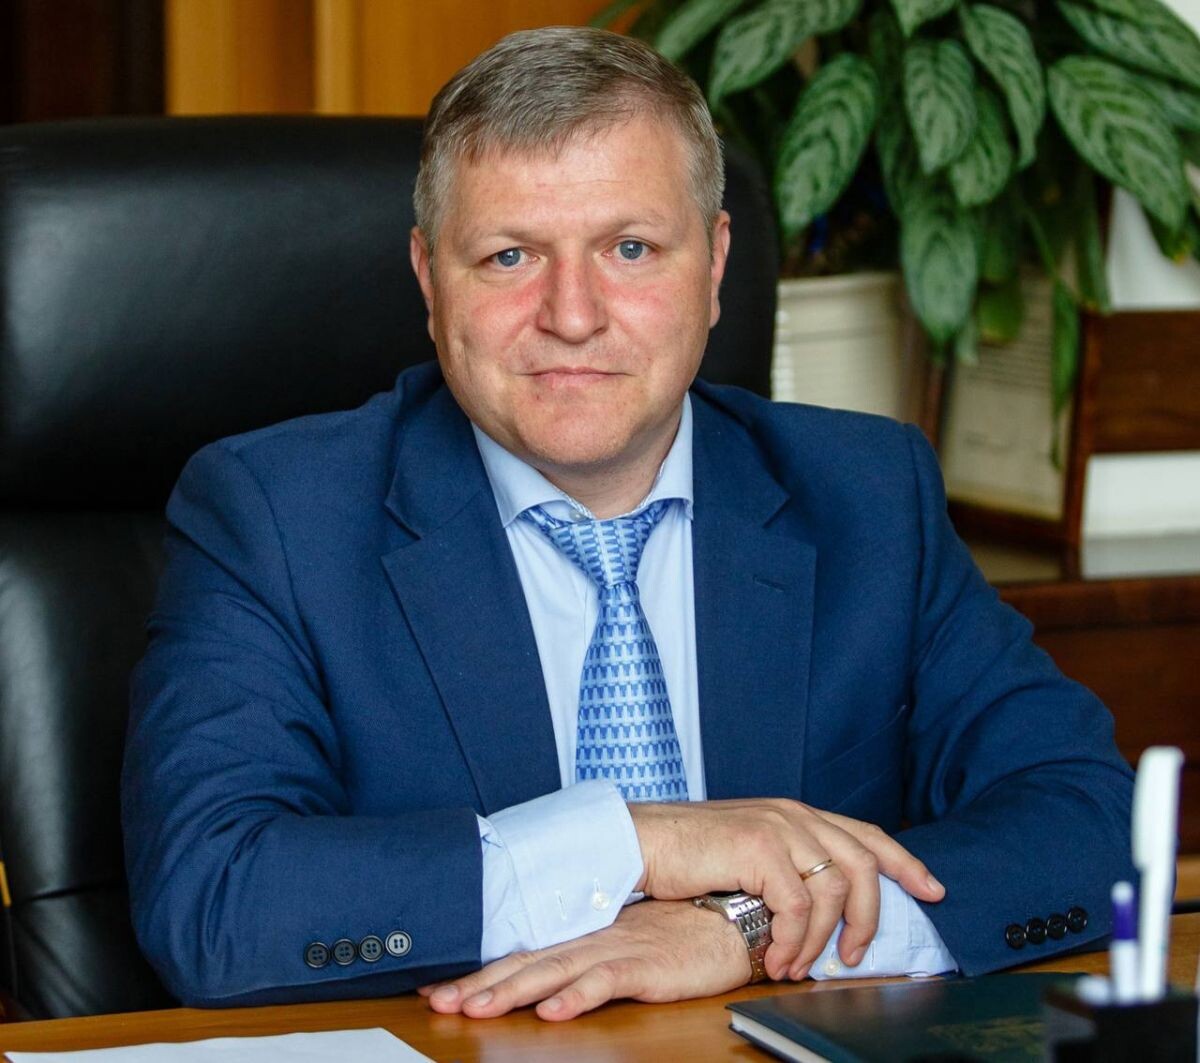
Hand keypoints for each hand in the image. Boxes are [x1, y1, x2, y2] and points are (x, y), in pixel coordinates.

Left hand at [420, 899, 749, 1020]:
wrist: (733, 917)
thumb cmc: (682, 931)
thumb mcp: (626, 942)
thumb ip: (588, 956)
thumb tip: (547, 977)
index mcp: (585, 933)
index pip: (523, 951)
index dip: (481, 969)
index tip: (440, 984)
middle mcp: (593, 938)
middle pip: (527, 962)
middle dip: (480, 983)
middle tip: (438, 1000)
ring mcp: (618, 950)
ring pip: (555, 971)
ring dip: (513, 990)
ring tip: (476, 1008)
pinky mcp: (648, 965)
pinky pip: (608, 981)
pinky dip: (579, 995)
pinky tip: (553, 1010)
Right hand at [629, 799, 944, 979]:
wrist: (641, 841)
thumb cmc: (687, 854)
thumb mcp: (747, 854)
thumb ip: (786, 866)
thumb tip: (819, 911)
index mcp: (794, 812)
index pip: (865, 833)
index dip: (904, 861)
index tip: (933, 889)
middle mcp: (793, 813)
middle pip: (862, 863)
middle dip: (869, 917)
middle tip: (855, 956)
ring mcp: (778, 826)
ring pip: (832, 890)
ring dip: (821, 940)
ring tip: (798, 968)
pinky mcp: (759, 847)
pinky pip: (796, 906)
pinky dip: (792, 940)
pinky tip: (775, 959)